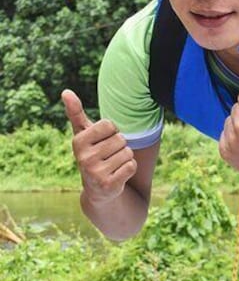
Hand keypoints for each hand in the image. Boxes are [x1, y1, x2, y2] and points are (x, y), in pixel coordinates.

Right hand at [62, 89, 136, 204]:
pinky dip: (129, 169)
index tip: (102, 141)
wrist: (98, 189)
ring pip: (128, 152)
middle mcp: (84, 158)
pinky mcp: (109, 185)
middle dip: (119, 146)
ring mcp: (95, 173)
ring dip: (125, 158)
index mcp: (78, 142)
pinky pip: (132, 166)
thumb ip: (76, 113)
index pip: (109, 124)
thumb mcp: (83, 134)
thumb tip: (65, 91)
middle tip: (108, 156)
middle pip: (121, 138)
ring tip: (112, 165)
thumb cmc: (93, 154)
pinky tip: (117, 175)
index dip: (111, 132)